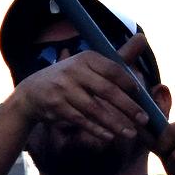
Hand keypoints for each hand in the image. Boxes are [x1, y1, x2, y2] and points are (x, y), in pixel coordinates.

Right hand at [12, 32, 153, 147]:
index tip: (141, 96)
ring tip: (130, 133)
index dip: (129, 84)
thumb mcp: (89, 65)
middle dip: (128, 107)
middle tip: (144, 120)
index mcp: (85, 58)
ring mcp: (63, 89)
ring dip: (114, 123)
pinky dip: (96, 129)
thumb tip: (142, 38)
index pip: (113, 70)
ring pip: (94, 109)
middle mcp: (73, 70)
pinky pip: (81, 120)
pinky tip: (109, 136)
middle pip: (107, 91)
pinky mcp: (55, 105)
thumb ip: (117, 58)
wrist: (31, 93)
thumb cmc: (69, 79)